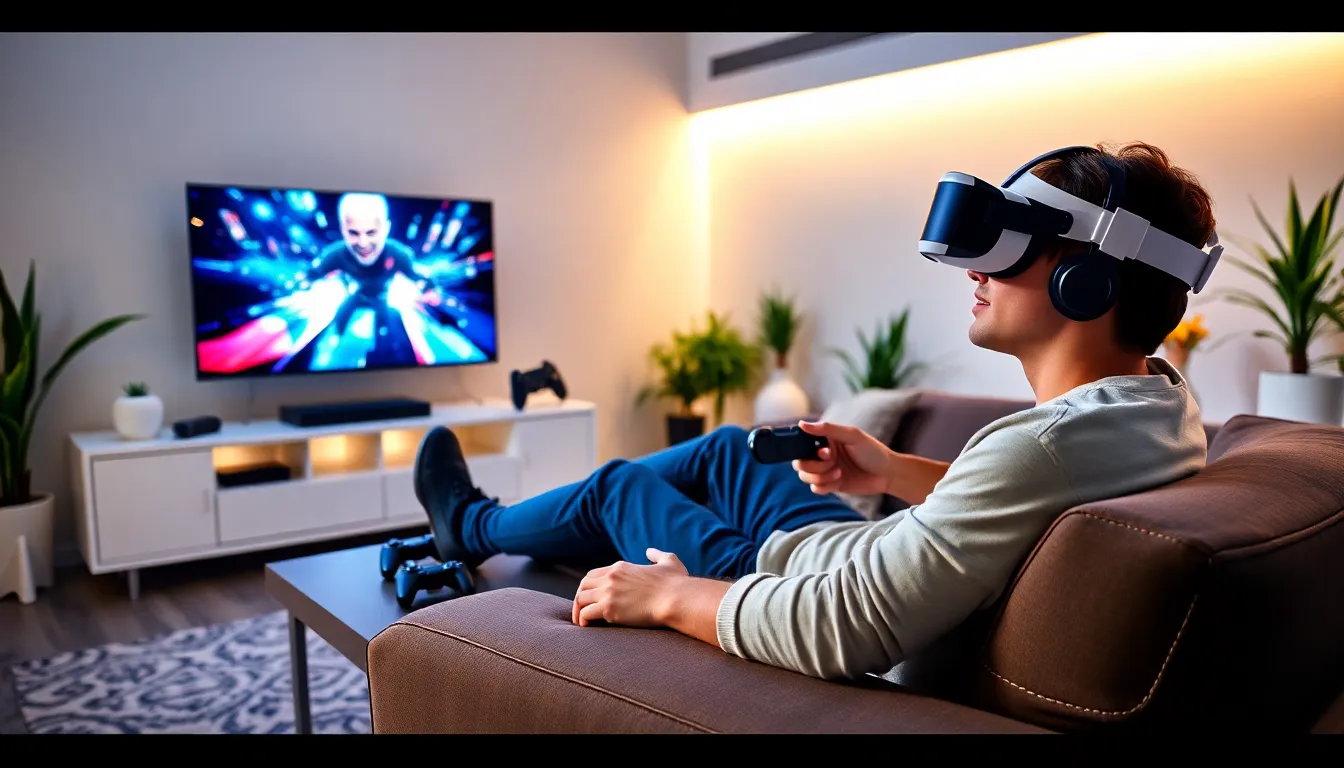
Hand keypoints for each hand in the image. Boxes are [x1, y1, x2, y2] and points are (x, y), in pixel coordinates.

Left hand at [572, 548, 689, 627]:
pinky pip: (586, 613)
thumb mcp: (669, 561)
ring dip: (578, 610)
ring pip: (581, 598)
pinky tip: (586, 626)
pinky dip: (583, 620)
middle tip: (581, 610)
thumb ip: (658, 555)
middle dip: (580, 597)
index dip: (589, 586)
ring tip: (581, 622)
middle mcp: (611, 577)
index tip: (590, 597)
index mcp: (621, 567)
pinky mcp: (609, 608)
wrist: (676, 599)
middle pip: (583, 585)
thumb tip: (650, 551)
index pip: (594, 574)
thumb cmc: (676, 583)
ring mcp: (609, 592)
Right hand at [793, 420, 895, 495]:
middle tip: (831, 461)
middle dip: (813, 465)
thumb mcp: (852, 435)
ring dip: (820, 476)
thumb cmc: (873, 451)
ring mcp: (825, 471)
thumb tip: (802, 424)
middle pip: (799, 463)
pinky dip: (825, 485)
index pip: (801, 443)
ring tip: (838, 472)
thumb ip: (827, 429)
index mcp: (825, 440)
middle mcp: (822, 455)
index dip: (804, 449)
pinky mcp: (831, 485)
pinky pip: (815, 488)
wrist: (888, 474)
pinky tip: (840, 480)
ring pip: (804, 477)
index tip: (821, 450)